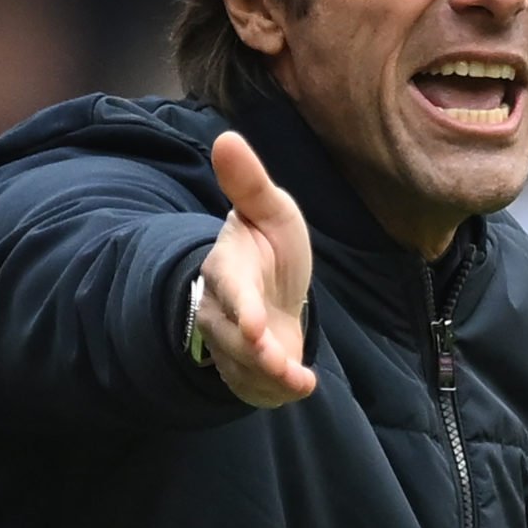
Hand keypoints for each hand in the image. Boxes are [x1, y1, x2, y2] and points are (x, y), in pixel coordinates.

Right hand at [195, 130, 316, 407]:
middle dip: (251, 350)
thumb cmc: (271, 244)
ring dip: (269, 376)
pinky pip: (256, 386)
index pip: (229, 287)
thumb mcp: (271, 210)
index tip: (255, 323)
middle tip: (274, 359)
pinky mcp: (248, 369)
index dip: (240, 306)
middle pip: (231, 335)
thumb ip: (249, 182)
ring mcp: (233, 343)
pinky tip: (303, 387)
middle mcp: (223, 309)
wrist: (274, 288)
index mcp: (228, 266)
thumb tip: (226, 137)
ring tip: (296, 379)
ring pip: (243, 365)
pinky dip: (279, 390)